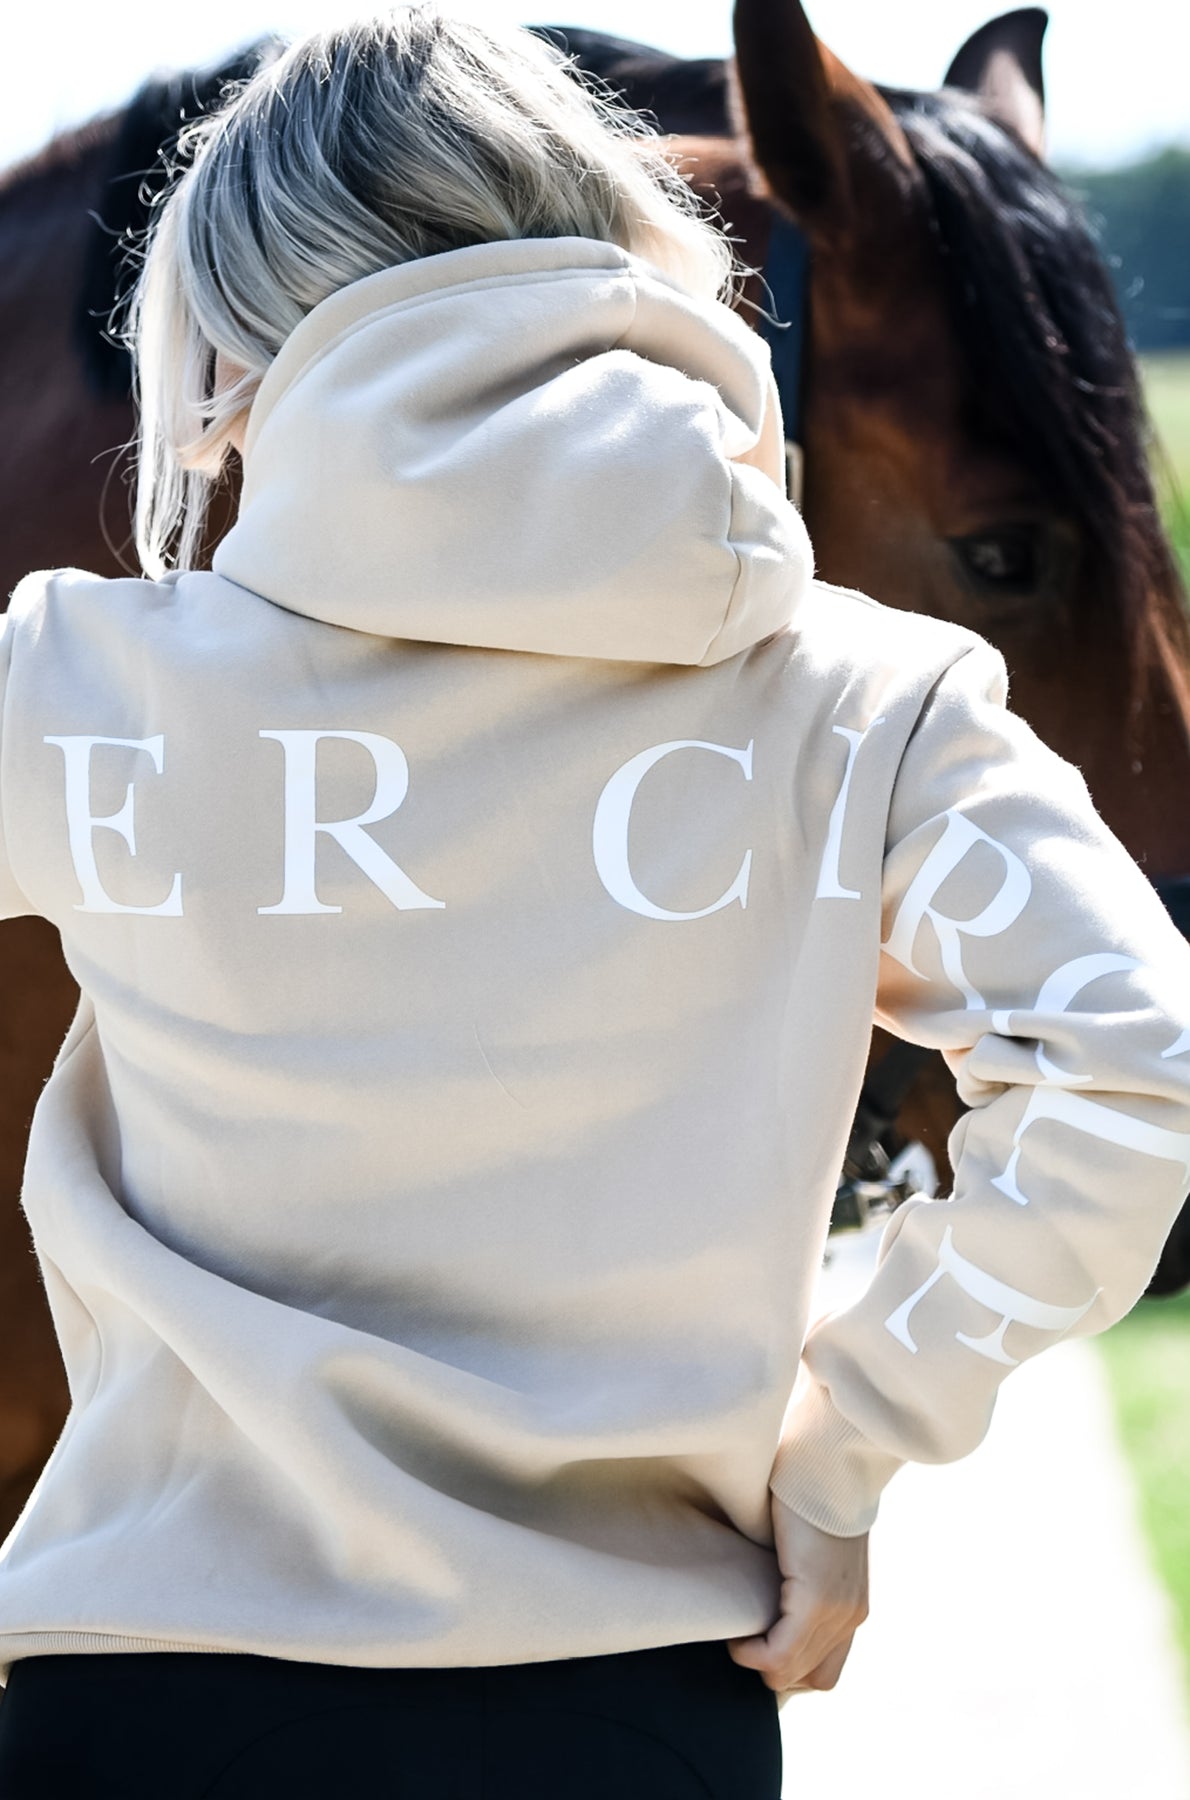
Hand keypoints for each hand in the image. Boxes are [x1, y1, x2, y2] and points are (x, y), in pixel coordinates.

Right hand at [726, 1498, 868, 1699]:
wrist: (829, 1465)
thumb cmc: (812, 1495)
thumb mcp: (814, 1551)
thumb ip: (804, 1579)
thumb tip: (770, 1593)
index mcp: (852, 1607)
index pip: (824, 1671)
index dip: (788, 1666)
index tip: (760, 1642)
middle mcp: (850, 1617)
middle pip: (809, 1679)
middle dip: (772, 1667)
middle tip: (746, 1638)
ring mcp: (836, 1611)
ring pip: (791, 1672)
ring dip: (758, 1661)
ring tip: (739, 1634)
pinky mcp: (814, 1599)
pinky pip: (780, 1654)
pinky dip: (753, 1652)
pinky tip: (737, 1635)